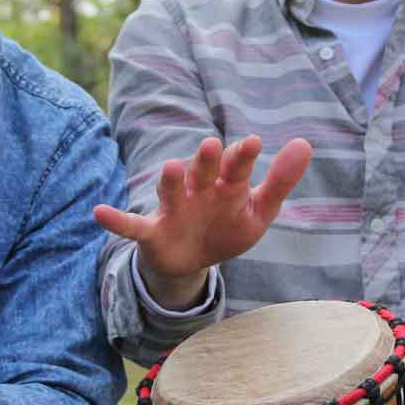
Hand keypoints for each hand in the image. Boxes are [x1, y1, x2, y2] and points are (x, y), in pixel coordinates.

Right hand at [93, 136, 310, 309]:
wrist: (193, 261)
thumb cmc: (226, 226)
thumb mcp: (258, 209)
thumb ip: (280, 180)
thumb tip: (305, 143)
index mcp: (225, 184)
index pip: (235, 166)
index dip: (243, 156)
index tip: (254, 143)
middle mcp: (197, 189)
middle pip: (202, 171)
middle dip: (207, 160)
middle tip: (213, 145)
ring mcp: (173, 209)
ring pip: (170, 190)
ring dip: (169, 180)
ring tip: (170, 167)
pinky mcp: (152, 232)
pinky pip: (132, 226)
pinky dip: (117, 220)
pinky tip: (99, 213)